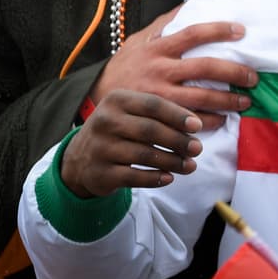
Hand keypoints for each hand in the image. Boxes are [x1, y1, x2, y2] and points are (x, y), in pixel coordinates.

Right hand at [60, 89, 201, 197]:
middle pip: (150, 130)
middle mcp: (105, 121)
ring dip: (172, 161)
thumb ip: (159, 114)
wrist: (80, 158)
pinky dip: (155, 178)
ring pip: (144, 155)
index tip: (197, 126)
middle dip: (178, 140)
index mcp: (116, 100)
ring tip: (190, 166)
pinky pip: (133, 177)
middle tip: (197, 149)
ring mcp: (100, 148)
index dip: (177, 115)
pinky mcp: (100, 173)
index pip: (152, 104)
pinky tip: (169, 178)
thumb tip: (195, 125)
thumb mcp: (131, 113)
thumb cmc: (118, 130)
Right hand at [91, 8, 254, 130]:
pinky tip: (222, 122)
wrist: (93, 99)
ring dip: (226, 102)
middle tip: (253, 78)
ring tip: (245, 103)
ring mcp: (158, 96)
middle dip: (233, 72)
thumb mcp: (138, 40)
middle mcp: (159, 71)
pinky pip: (186, 123)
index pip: (192, 33)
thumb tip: (190, 2)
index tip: (241, 31)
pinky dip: (207, 123)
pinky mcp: (156, 118)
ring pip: (199, 99)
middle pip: (204, 68)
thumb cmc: (123, 67)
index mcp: (158, 49)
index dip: (218, 30)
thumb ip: (163, 24)